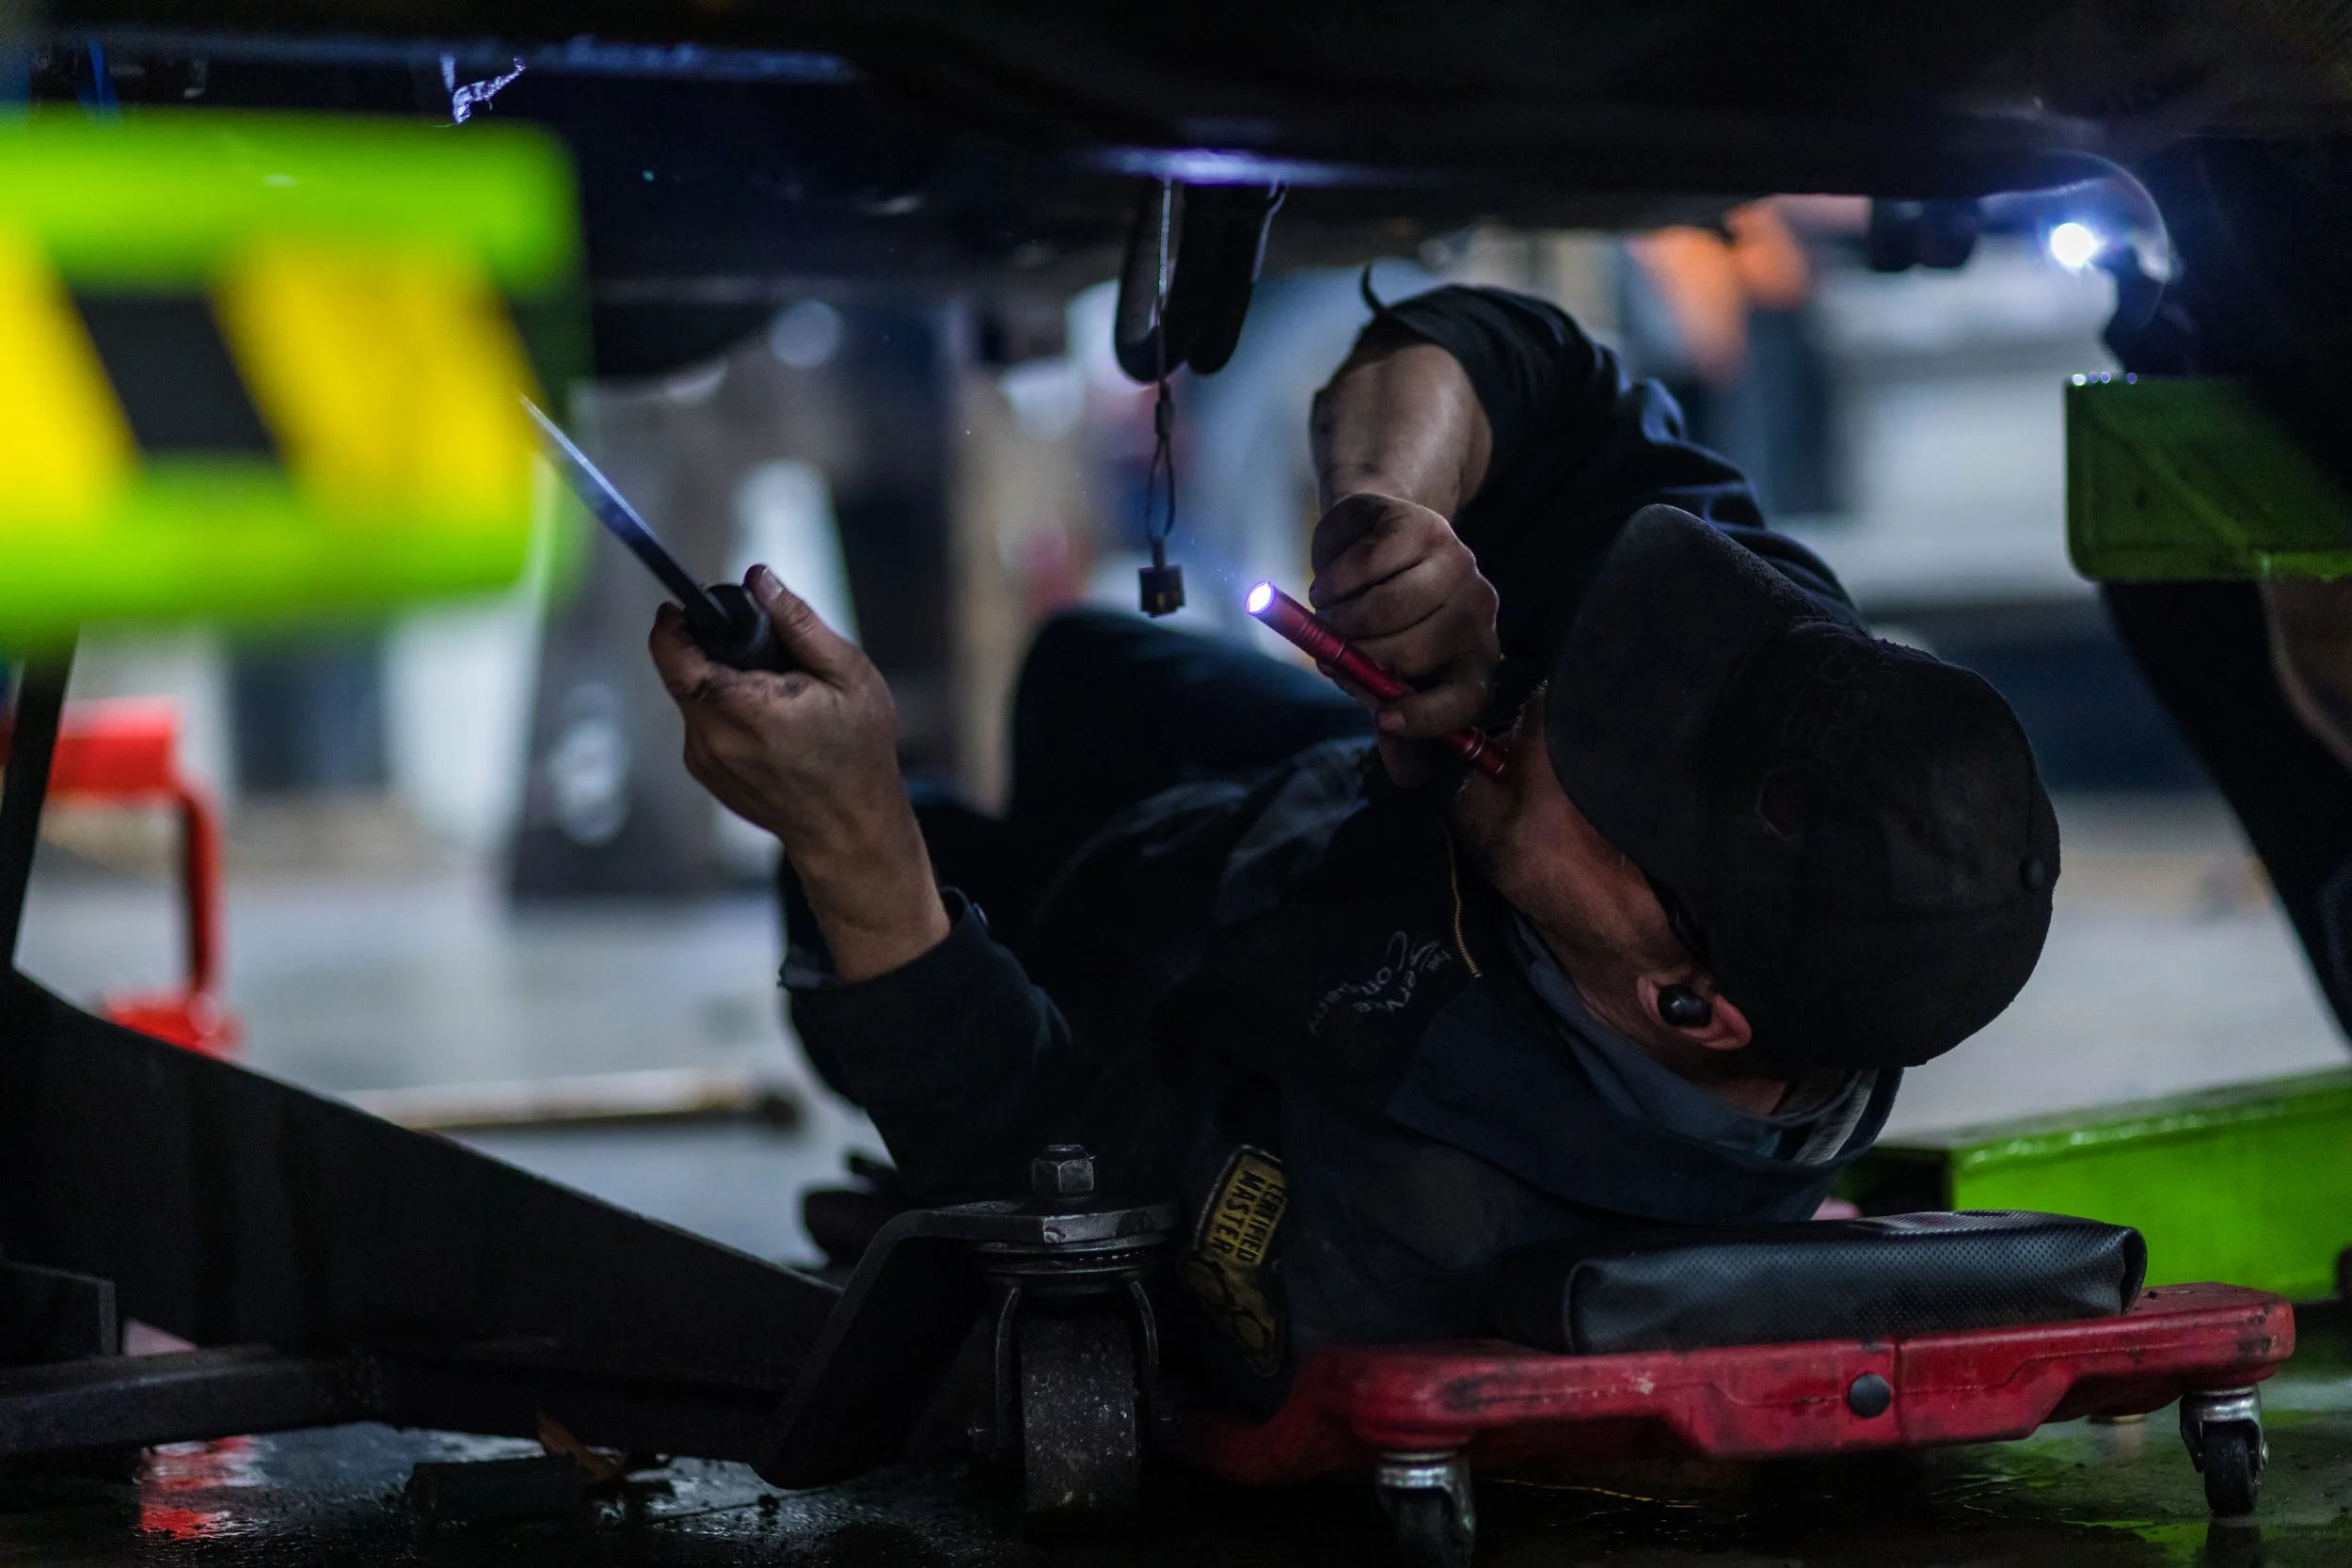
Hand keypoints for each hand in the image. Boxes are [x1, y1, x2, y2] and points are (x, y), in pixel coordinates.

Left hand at [649, 566, 948, 981]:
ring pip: (691, 698)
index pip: (675, 655)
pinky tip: (768, 721)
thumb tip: (759, 579)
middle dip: (707, 649)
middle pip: (681, 673)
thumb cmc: (859, 753)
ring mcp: (706, 760)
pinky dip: (724, 711)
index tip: (686, 607)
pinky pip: (701, 724)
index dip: (672, 624)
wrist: (850, 829)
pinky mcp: (706, 774)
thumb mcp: (848, 675)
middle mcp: (714, 738)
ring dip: (718, 683)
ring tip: (772, 691)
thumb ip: (798, 623)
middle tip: (753, 648)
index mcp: (746, 708)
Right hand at [1309, 491, 1500, 746]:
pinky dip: (1332, 581)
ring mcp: (1458, 564)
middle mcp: (1478, 613)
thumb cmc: (1380, 620)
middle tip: (1332, 648)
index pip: (1469, 700)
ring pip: (1386, 608)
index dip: (1427, 717)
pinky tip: (1327, 584)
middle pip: (1413, 653)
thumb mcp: (1385, 675)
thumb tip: (1410, 781)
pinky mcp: (1425, 527)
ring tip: (1326, 613)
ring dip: (1338, 617)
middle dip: (1357, 657)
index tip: (1381, 719)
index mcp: (1476, 659)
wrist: (1370, 537)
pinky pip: (1366, 566)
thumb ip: (1396, 723)